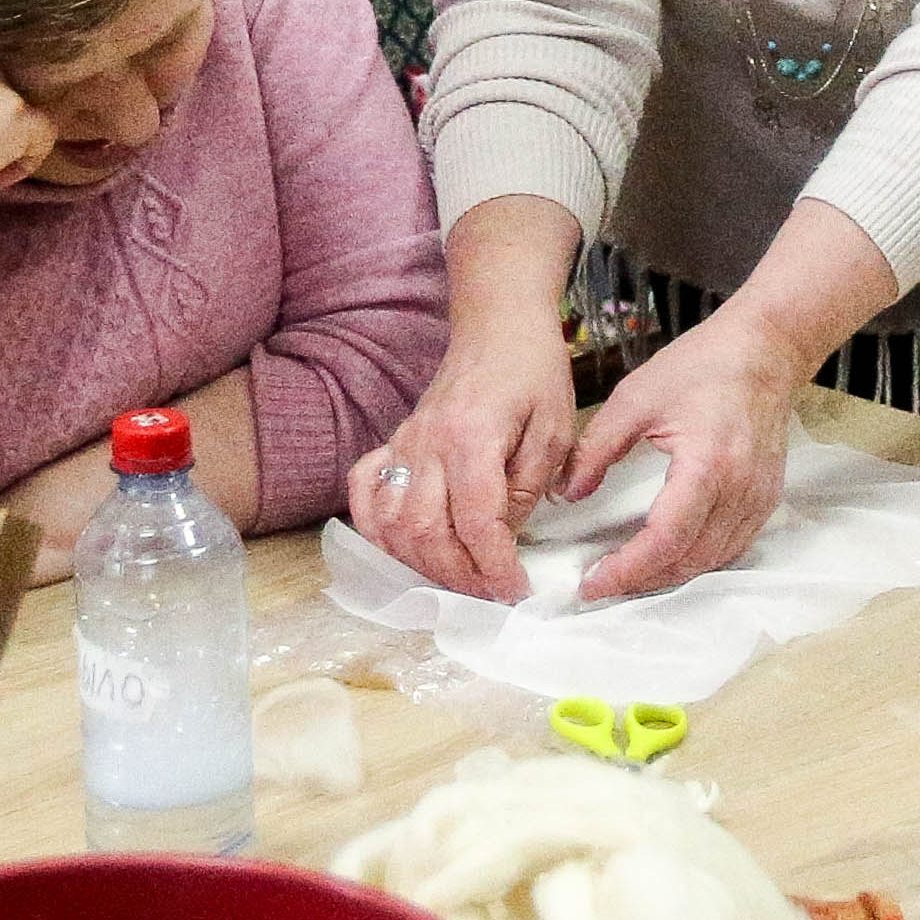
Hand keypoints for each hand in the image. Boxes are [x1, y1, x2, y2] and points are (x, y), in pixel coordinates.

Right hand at [351, 311, 585, 600]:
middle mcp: (427, 444)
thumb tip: (503, 535)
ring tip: (457, 578)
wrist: (499, 326)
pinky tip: (403, 548)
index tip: (515, 589)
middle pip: (426, 531)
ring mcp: (404, 444)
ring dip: (421, 563)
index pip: (475, 522)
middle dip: (458, 575)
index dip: (494, 566)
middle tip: (490, 592)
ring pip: (392, 523)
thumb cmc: (533, 374)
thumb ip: (527, 488)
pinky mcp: (394, 443)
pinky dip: (376, 529)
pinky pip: (365, 494)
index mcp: (472, 439)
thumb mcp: (554, 431)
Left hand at [559, 315, 808, 602]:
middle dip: (641, 580)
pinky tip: (668, 556)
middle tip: (600, 584)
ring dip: (669, 575)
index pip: (665, 539)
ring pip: (711, 561)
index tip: (591, 584)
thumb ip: (596, 448)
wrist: (765, 350)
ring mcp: (759, 498)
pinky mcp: (766, 499)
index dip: (626, 570)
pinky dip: (697, 560)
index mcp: (706, 464)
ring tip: (628, 574)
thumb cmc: (701, 366)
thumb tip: (569, 493)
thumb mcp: (634, 398)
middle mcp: (739, 490)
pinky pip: (731, 547)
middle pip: (688, 560)